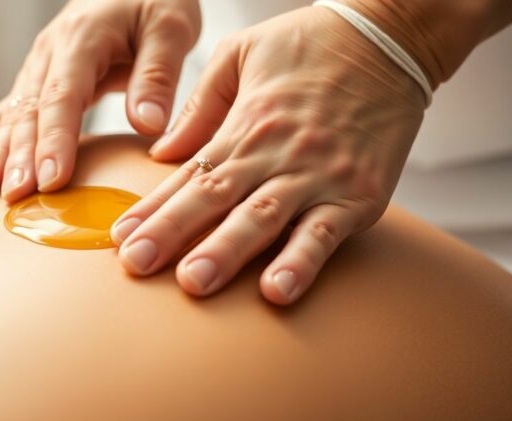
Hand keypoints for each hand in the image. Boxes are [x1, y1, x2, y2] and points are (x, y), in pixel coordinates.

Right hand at [0, 0, 200, 201]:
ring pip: (12, 115)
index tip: (51, 179)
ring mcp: (38, 66)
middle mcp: (50, 51)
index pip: (63, 96)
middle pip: (29, 110)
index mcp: (82, 37)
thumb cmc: (156, 1)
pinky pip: (6, 112)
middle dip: (18, 156)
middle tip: (13, 198)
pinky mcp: (36, 79)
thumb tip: (147, 125)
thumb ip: (158, 75)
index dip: (54, 140)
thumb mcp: (171, 27)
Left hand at [110, 6, 426, 303]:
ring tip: (194, 283)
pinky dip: (301, 263)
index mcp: (244, 124)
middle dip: (172, 235)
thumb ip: (199, 106)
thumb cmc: (310, 44)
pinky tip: (277, 291)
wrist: (391, 38)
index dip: (153, 209)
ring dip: (226, 253)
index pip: (190, 174)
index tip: (121, 238)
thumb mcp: (240, 55)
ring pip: (262, 220)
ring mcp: (318, 176)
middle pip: (215, 200)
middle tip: (137, 266)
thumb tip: (162, 152)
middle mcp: (276, 153)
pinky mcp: (359, 195)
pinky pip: (326, 234)